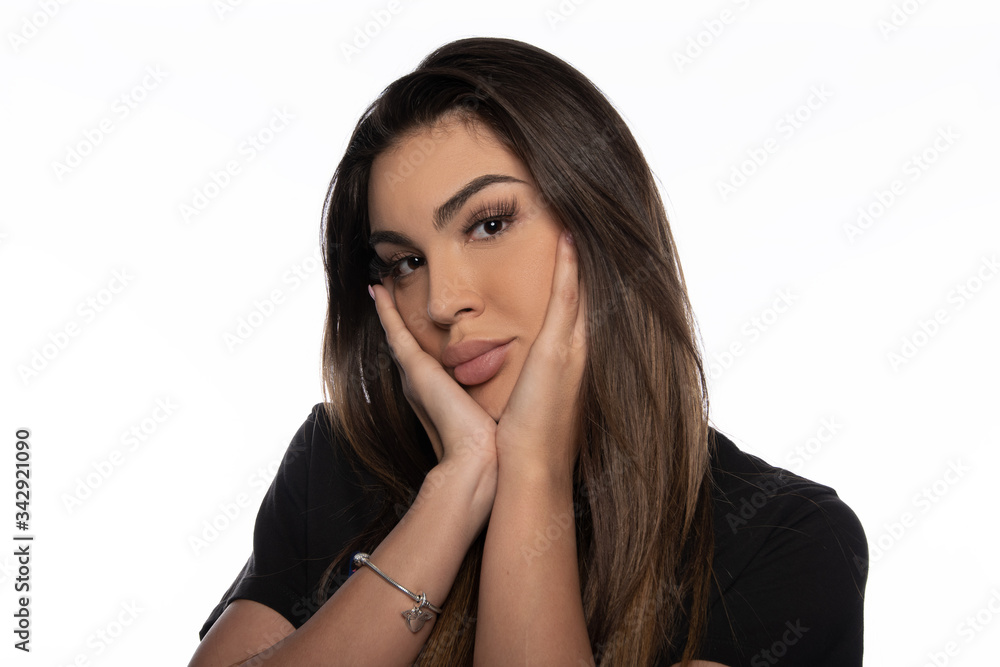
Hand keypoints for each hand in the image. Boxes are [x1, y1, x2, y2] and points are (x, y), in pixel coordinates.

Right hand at [369, 282, 497, 473]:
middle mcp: (421, 383)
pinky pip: (396, 332)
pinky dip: (386, 311)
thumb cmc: (491, 441)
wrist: (478, 457)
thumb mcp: (492, 410)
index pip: (426, 358)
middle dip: (398, 321)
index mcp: (438, 392)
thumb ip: (494, 397)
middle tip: (389, 292)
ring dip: (388, 311)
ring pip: (397, 334)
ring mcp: (414, 375)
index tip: (417, 318)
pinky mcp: (415, 370)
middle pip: (406, 344)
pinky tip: (379, 289)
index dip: (419, 338)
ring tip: (382, 286)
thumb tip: (512, 390)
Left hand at [495, 230, 586, 476]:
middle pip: (591, 292)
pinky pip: (567, 299)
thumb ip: (538, 378)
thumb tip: (531, 368)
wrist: (531, 470)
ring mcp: (574, 350)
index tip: (579, 244)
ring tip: (576, 216)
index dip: (584, 274)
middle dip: (588, 257)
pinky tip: (568, 237)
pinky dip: (569, 267)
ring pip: (584, 289)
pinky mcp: (559, 353)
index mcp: (574, 360)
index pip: (583, 307)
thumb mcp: (536, 399)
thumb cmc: (528, 440)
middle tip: (587, 217)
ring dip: (580, 254)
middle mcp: (581, 351)